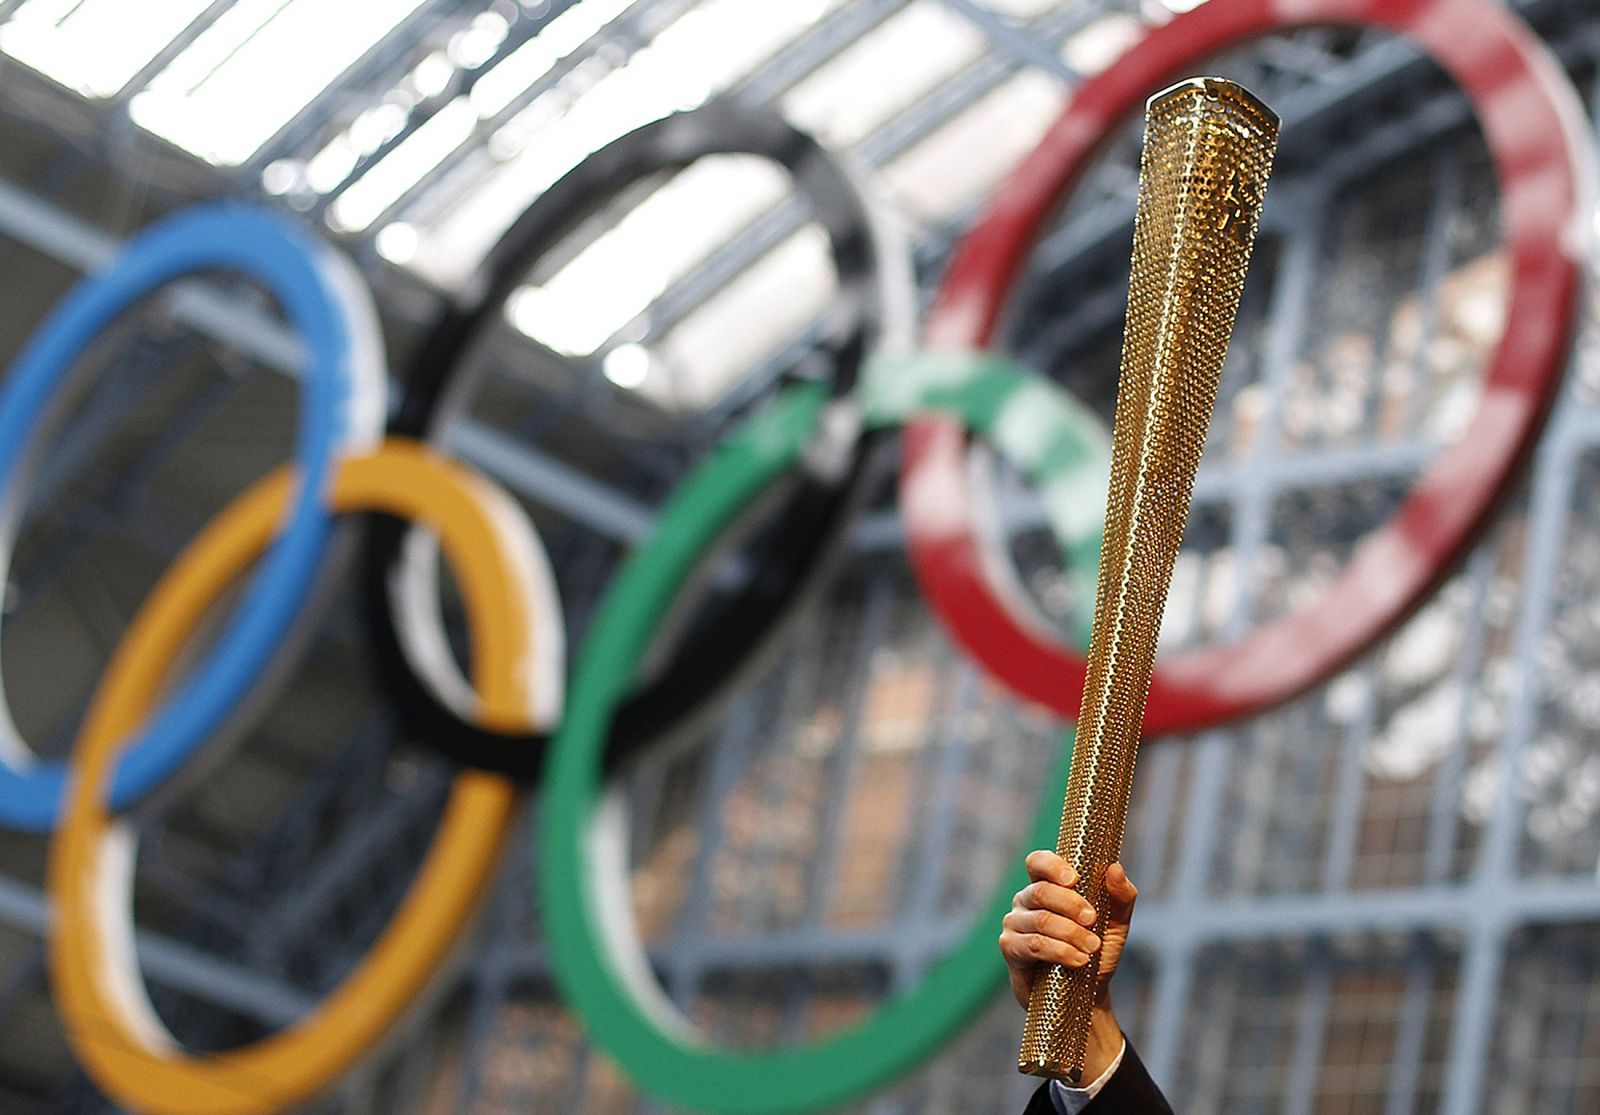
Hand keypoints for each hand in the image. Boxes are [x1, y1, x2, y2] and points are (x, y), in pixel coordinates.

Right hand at [999, 851, 1137, 1008]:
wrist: (1088, 993)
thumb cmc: (1097, 950)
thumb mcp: (1117, 922)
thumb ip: (1121, 895)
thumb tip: (1114, 869)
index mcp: (1047, 885)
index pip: (1037, 862)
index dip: (1052, 866)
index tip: (1074, 879)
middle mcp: (1026, 900)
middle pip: (1041, 891)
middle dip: (1071, 905)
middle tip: (1093, 920)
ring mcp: (1014, 923)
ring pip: (1041, 920)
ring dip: (1071, 934)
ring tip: (1092, 948)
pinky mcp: (1010, 948)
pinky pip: (1034, 945)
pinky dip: (1060, 951)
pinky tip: (1079, 960)